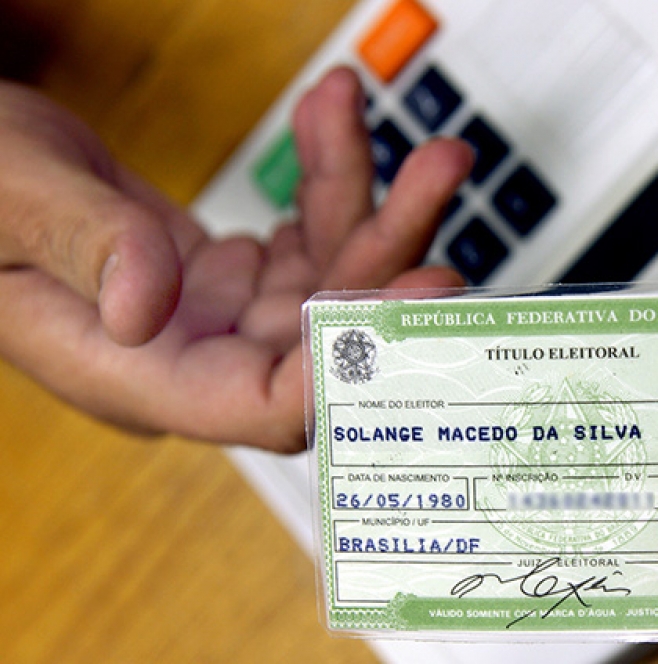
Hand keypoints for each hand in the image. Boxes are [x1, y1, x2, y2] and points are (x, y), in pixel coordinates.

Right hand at [0, 67, 472, 450]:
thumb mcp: (8, 203)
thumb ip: (80, 248)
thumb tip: (143, 306)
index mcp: (137, 374)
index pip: (265, 405)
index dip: (347, 368)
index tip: (414, 301)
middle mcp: (194, 360)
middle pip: (325, 339)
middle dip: (391, 260)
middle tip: (439, 177)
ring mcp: (222, 321)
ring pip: (329, 283)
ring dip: (377, 206)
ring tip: (410, 138)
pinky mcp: (236, 281)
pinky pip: (307, 241)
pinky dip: (329, 182)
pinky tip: (332, 122)